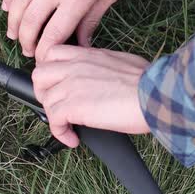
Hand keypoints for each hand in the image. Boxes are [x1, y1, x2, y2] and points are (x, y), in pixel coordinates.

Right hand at [2, 0, 149, 60]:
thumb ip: (90, 21)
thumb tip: (81, 44)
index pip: (53, 34)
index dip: (44, 51)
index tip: (43, 59)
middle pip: (30, 20)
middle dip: (25, 40)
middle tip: (27, 50)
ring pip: (18, 1)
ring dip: (12, 21)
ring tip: (14, 34)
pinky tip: (8, 7)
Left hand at [32, 45, 150, 146]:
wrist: (155, 94)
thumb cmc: (149, 81)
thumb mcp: (123, 62)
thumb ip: (104, 66)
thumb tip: (107, 76)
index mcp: (87, 55)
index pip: (52, 54)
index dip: (50, 70)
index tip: (57, 84)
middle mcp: (75, 66)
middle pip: (39, 75)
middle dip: (44, 93)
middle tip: (59, 106)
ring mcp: (71, 85)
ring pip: (45, 100)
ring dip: (55, 117)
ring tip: (70, 126)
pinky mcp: (73, 106)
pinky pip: (53, 121)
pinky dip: (60, 133)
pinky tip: (73, 139)